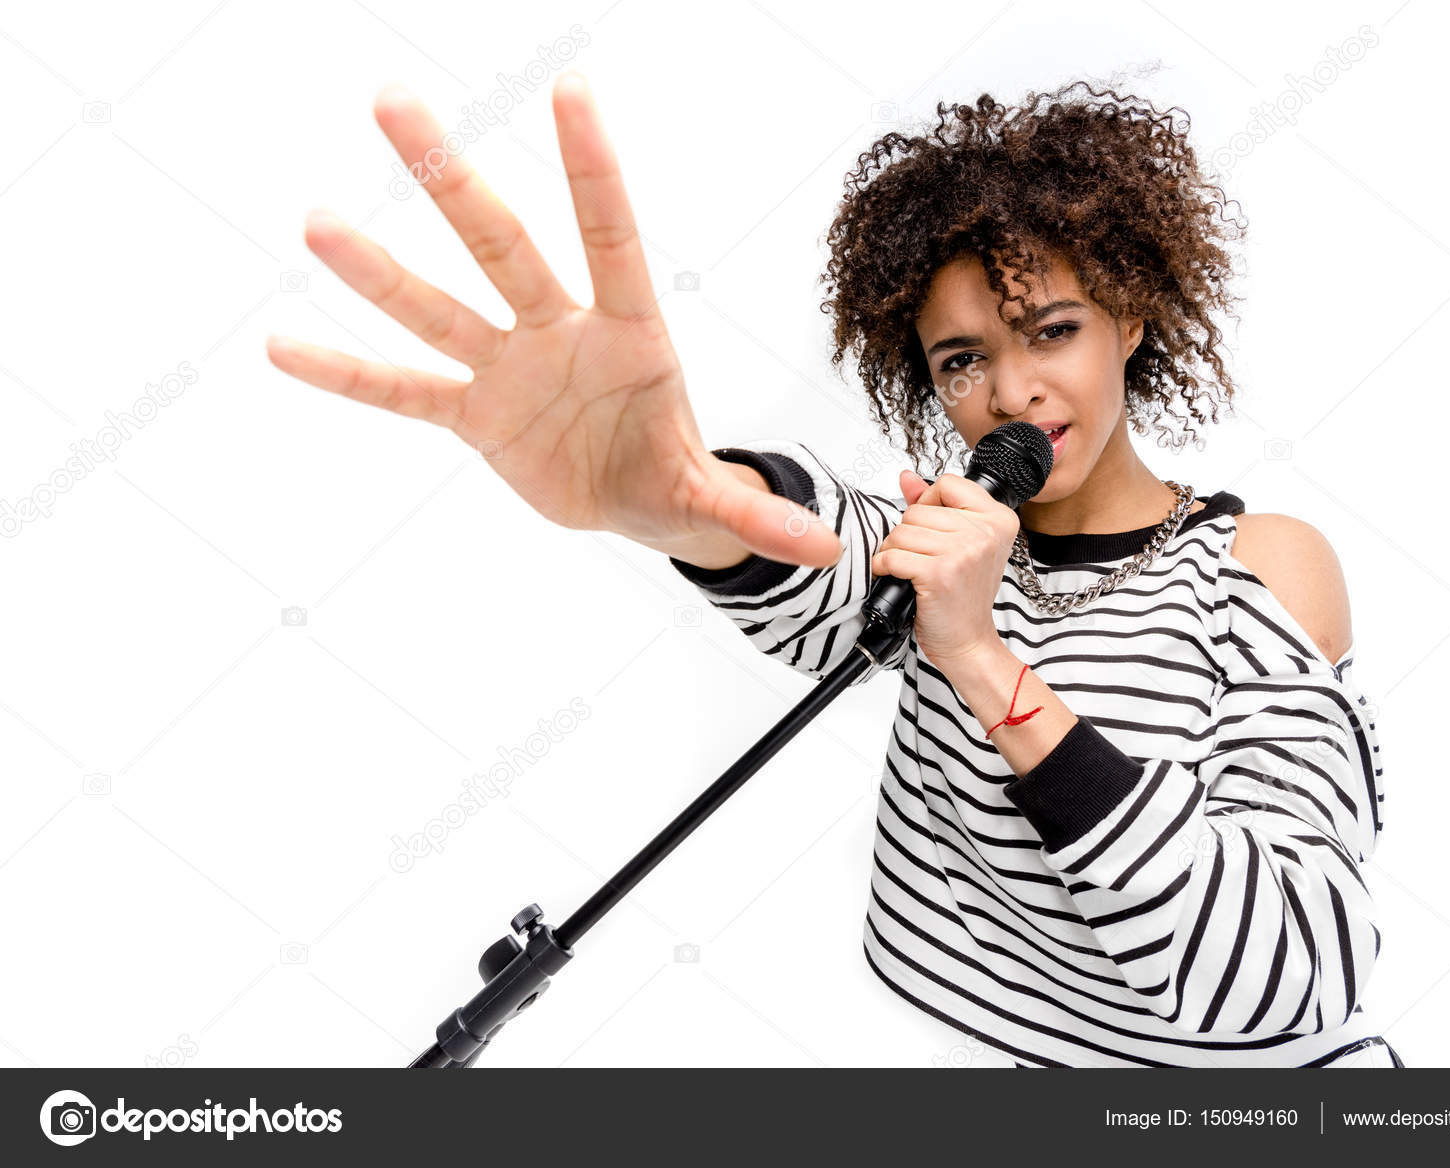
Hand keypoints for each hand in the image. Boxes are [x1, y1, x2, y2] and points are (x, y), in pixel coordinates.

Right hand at [265, 74, 842, 570]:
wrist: (626, 497)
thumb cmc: (668, 467)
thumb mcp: (707, 496)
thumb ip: (751, 516)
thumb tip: (826, 551)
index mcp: (629, 332)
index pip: (610, 237)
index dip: (592, 170)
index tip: (571, 90)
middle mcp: (559, 331)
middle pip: (503, 246)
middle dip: (453, 180)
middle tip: (394, 101)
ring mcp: (508, 367)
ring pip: (439, 309)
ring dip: (380, 272)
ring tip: (317, 221)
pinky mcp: (472, 415)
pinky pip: (404, 391)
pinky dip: (348, 375)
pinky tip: (284, 346)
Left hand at [868, 470, 1014, 667]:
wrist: (969, 641)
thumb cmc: (965, 596)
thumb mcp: (963, 544)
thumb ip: (936, 506)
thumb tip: (907, 478)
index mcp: (998, 519)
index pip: (948, 484)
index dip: (929, 503)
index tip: (931, 528)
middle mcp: (986, 532)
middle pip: (918, 510)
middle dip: (908, 534)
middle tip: (920, 557)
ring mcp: (963, 552)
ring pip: (901, 532)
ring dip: (894, 552)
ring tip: (910, 568)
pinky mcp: (939, 573)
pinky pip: (892, 556)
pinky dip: (885, 567)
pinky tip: (898, 577)